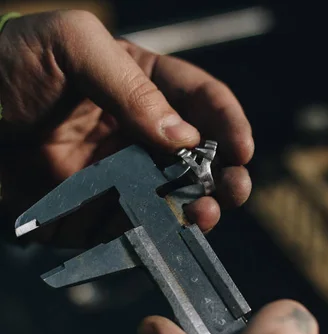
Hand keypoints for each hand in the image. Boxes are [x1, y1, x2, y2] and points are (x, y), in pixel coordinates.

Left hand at [0, 10, 252, 240]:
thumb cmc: (9, 63)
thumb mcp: (73, 45)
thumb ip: (132, 86)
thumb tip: (183, 137)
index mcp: (145, 83)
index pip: (203, 100)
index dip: (229, 122)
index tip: (242, 148)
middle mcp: (143, 129)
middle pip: (202, 153)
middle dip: (226, 171)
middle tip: (235, 188)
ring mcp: (123, 171)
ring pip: (178, 193)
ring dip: (201, 207)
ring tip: (205, 215)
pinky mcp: (100, 206)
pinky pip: (138, 223)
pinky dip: (160, 233)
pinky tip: (171, 233)